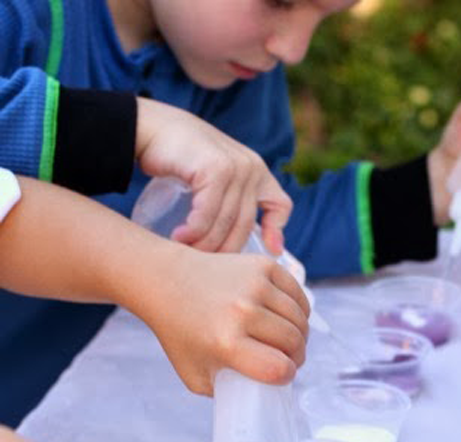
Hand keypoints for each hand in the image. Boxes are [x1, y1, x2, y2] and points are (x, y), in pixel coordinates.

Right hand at [136, 98, 290, 254]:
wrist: (150, 127)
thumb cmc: (178, 157)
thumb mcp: (213, 177)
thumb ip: (229, 198)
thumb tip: (239, 237)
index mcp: (257, 171)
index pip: (280, 204)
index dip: (276, 230)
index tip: (269, 252)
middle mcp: (251, 168)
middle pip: (245, 225)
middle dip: (223, 251)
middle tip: (202, 264)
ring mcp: (236, 167)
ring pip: (225, 223)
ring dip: (204, 244)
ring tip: (185, 252)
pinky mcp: (216, 169)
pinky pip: (208, 214)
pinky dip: (193, 231)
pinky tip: (179, 237)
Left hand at [139, 242, 309, 394]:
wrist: (167, 280)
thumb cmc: (181, 332)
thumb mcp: (194, 374)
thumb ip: (224, 390)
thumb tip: (256, 397)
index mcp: (226, 342)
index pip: (278, 368)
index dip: (286, 376)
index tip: (282, 375)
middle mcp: (242, 311)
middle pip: (294, 342)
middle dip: (297, 356)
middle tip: (288, 359)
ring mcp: (254, 285)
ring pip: (300, 318)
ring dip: (301, 334)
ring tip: (288, 341)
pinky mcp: (262, 265)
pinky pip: (298, 295)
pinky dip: (300, 310)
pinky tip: (288, 318)